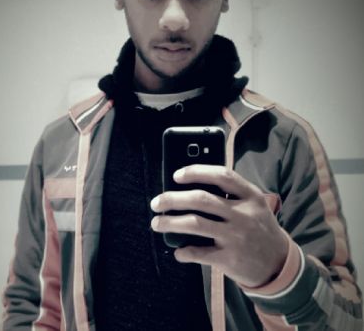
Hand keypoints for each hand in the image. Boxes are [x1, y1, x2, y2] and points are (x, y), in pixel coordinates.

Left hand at [150, 164, 288, 287]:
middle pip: (201, 200)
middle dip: (173, 199)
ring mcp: (236, 237)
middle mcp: (243, 214)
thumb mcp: (253, 204)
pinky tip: (177, 251)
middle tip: (156, 202)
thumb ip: (230, 193)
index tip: (176, 175)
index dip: (196, 172)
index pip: (221, 176)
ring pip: (195, 224)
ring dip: (170, 223)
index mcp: (250, 196)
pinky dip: (184, 252)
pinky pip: (200, 253)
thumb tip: (190, 186)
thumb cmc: (258, 227)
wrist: (279, 264)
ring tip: (156, 223)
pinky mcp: (230, 259)